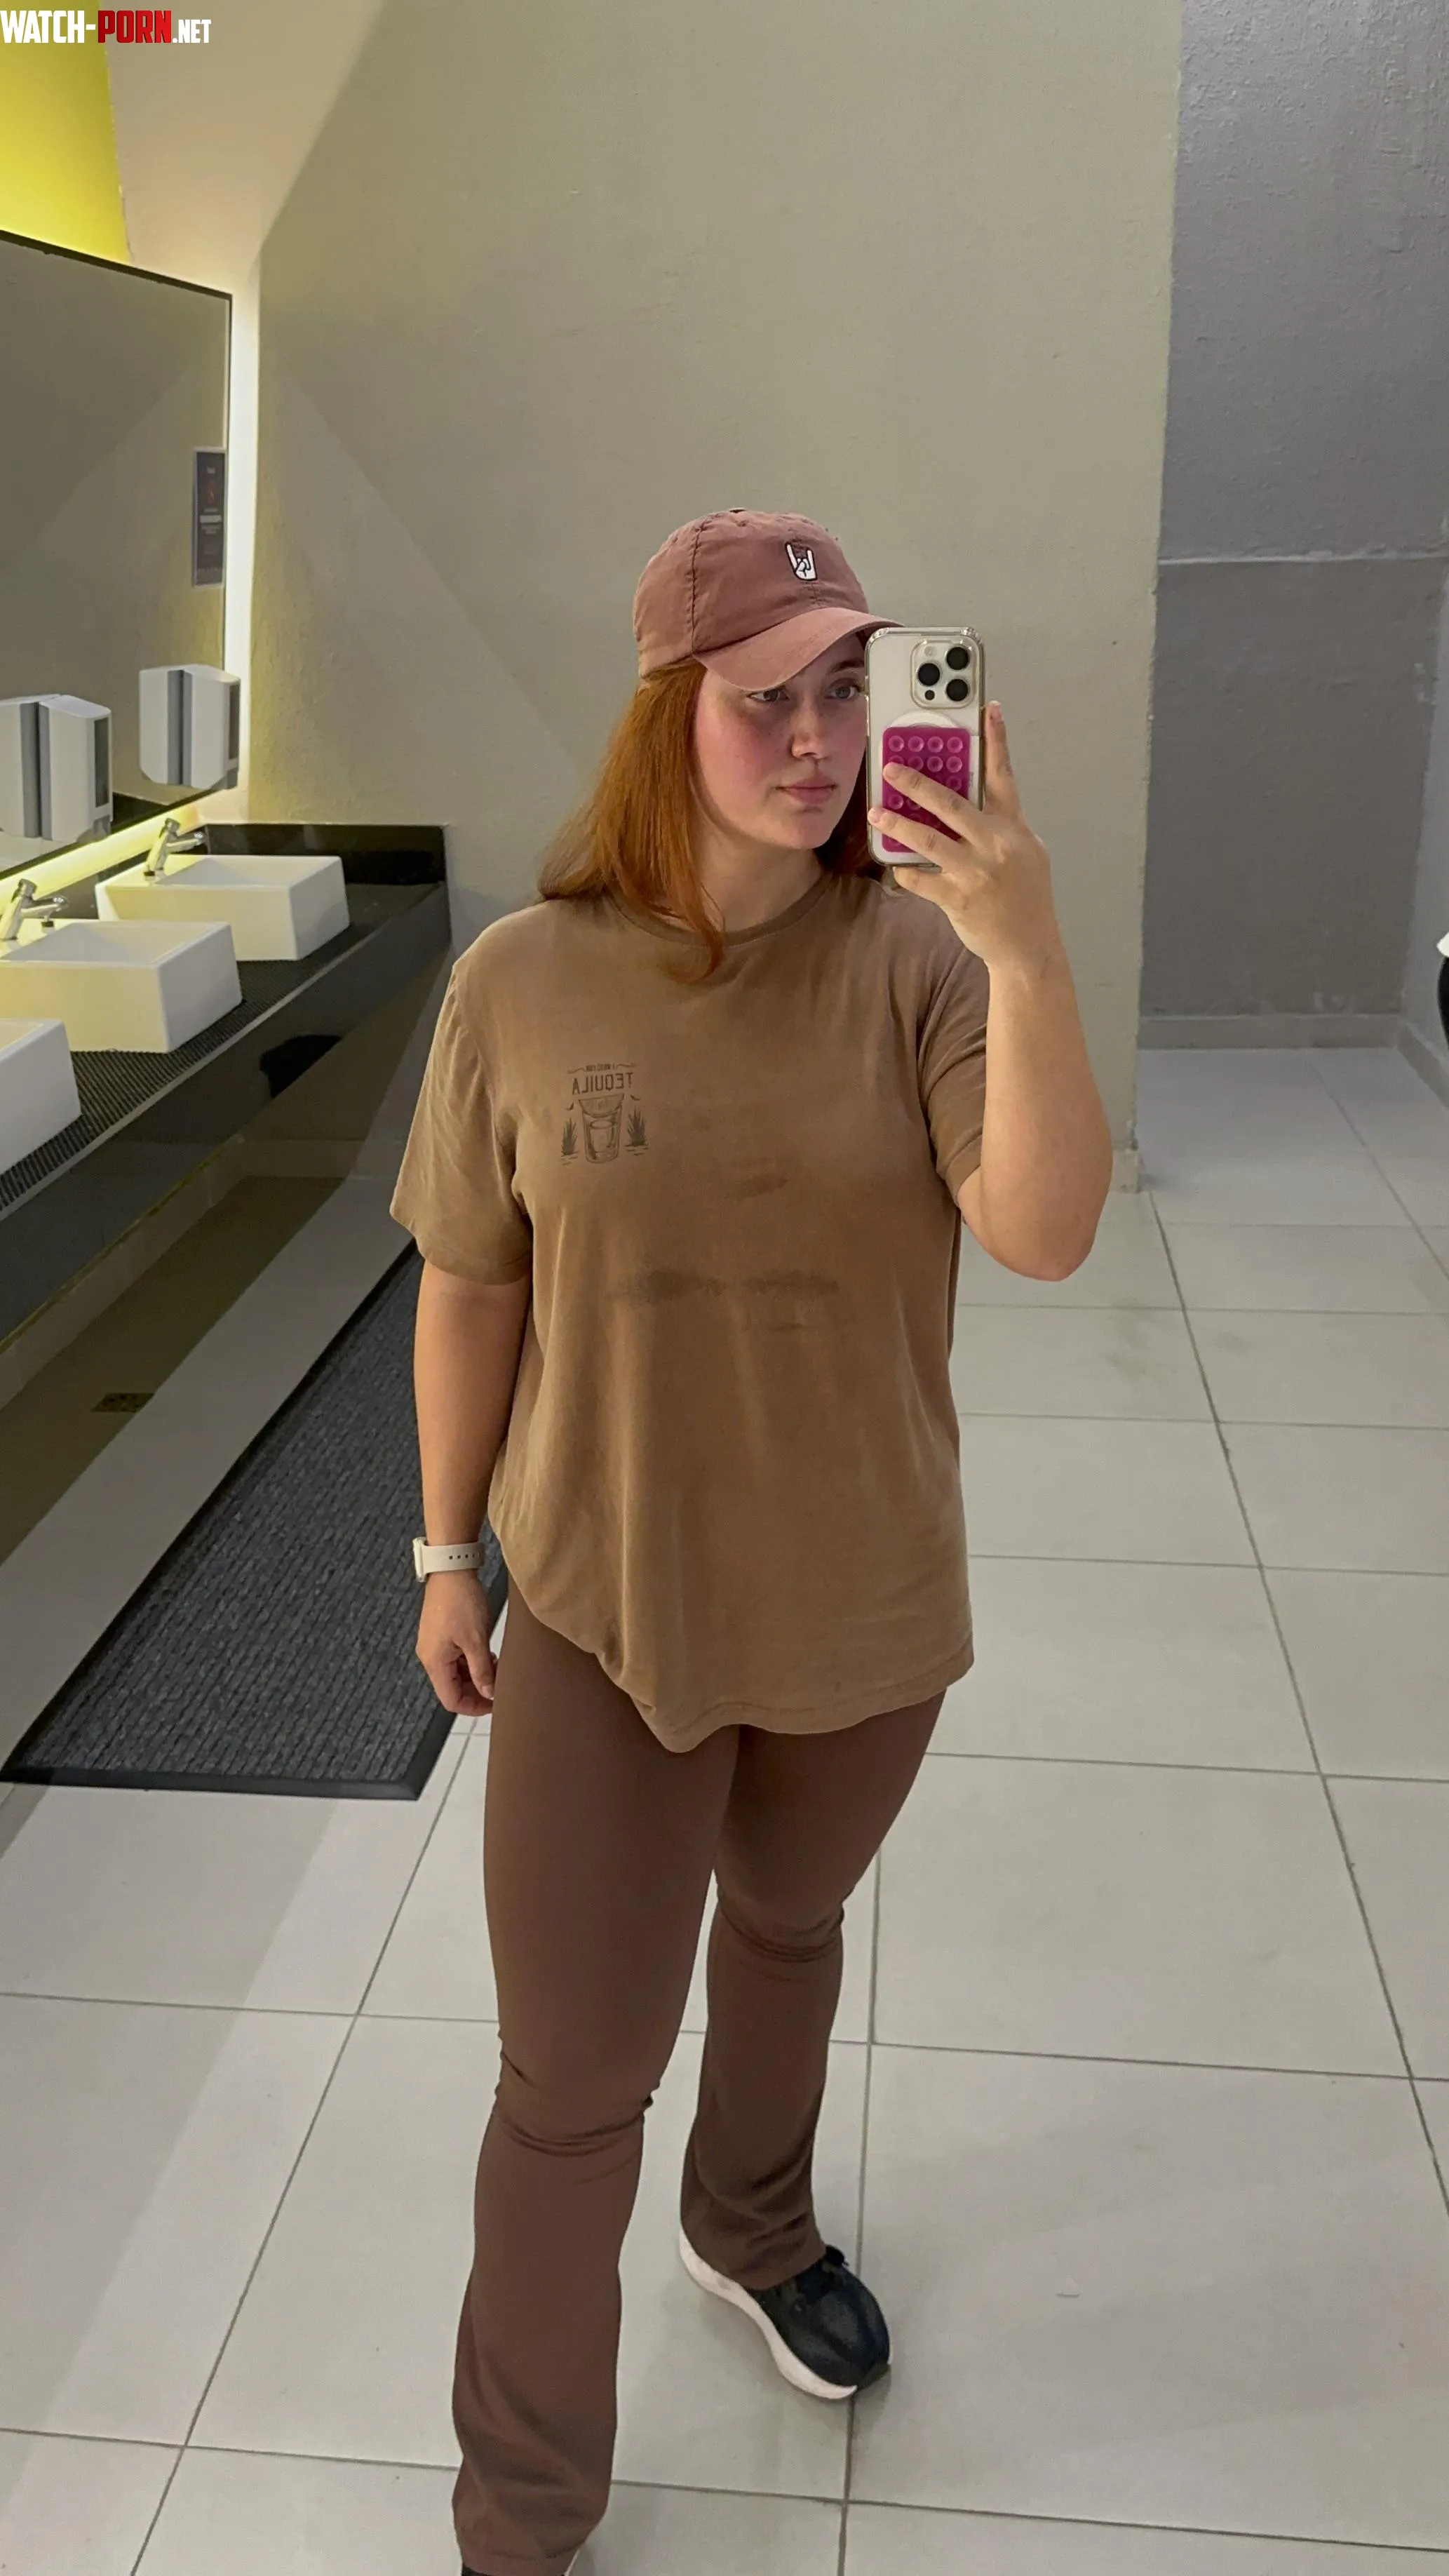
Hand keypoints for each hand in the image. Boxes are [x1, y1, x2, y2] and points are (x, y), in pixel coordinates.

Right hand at [417, 1570, 496, 1715]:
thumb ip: (482, 1670)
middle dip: (477, 1691)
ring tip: (498, 1670)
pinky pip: (456, 1659)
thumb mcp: (476, 1639)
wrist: (451, 1569)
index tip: (495, 1704)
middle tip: (500, 1688)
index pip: (451, 1700)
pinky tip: (489, 1657)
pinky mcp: (441, 1635)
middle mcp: (431, 1657)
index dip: (474, 1707)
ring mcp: (435, 1646)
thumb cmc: (460, 1600)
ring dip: (476, 1676)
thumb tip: (489, 1693)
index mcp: (435, 1662)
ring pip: (456, 1674)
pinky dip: (472, 1662)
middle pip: (453, 1688)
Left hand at [867, 702, 1061, 972]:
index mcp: (1014, 829)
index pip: (1003, 776)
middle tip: (891, 768)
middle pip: (952, 804)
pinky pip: (920, 878)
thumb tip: (966, 803)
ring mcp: (976, 872)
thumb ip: (1000, 826)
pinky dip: (905, 870)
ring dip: (898, 823)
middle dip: (918, 783)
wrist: (1029, 946)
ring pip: (928, 839)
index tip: (988, 708)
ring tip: (876, 812)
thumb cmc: (1026, 896)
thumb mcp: (1026, 852)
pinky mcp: (958, 898)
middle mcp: (996, 845)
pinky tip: (895, 865)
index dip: (996, 740)